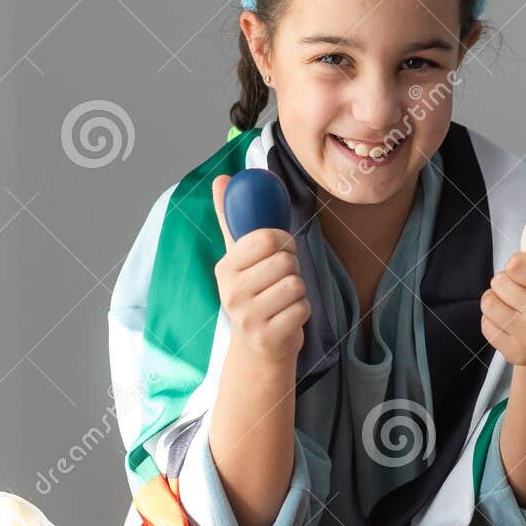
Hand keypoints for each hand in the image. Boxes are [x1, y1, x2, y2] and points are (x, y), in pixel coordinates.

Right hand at [211, 174, 309, 365]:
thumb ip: (233, 218)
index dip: (282, 241)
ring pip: (295, 284)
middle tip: (279, 281)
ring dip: (298, 291)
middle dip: (292, 268)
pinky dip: (302, 311)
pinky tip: (286, 317)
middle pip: (285, 261)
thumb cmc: (254, 294)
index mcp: (225, 268)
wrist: (258, 347)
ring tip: (282, 300)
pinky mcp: (268, 336)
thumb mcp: (240, 258)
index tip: (278, 252)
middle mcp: (231, 292)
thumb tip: (222, 178)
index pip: (267, 238)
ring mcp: (248, 317)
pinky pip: (302, 308)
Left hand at [480, 191, 525, 369]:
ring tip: (519, 306)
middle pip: (500, 281)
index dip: (520, 264)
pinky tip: (513, 324)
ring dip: (498, 299)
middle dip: (508, 281)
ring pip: (488, 301)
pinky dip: (493, 320)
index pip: (516, 263)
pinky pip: (484, 323)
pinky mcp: (514, 355)